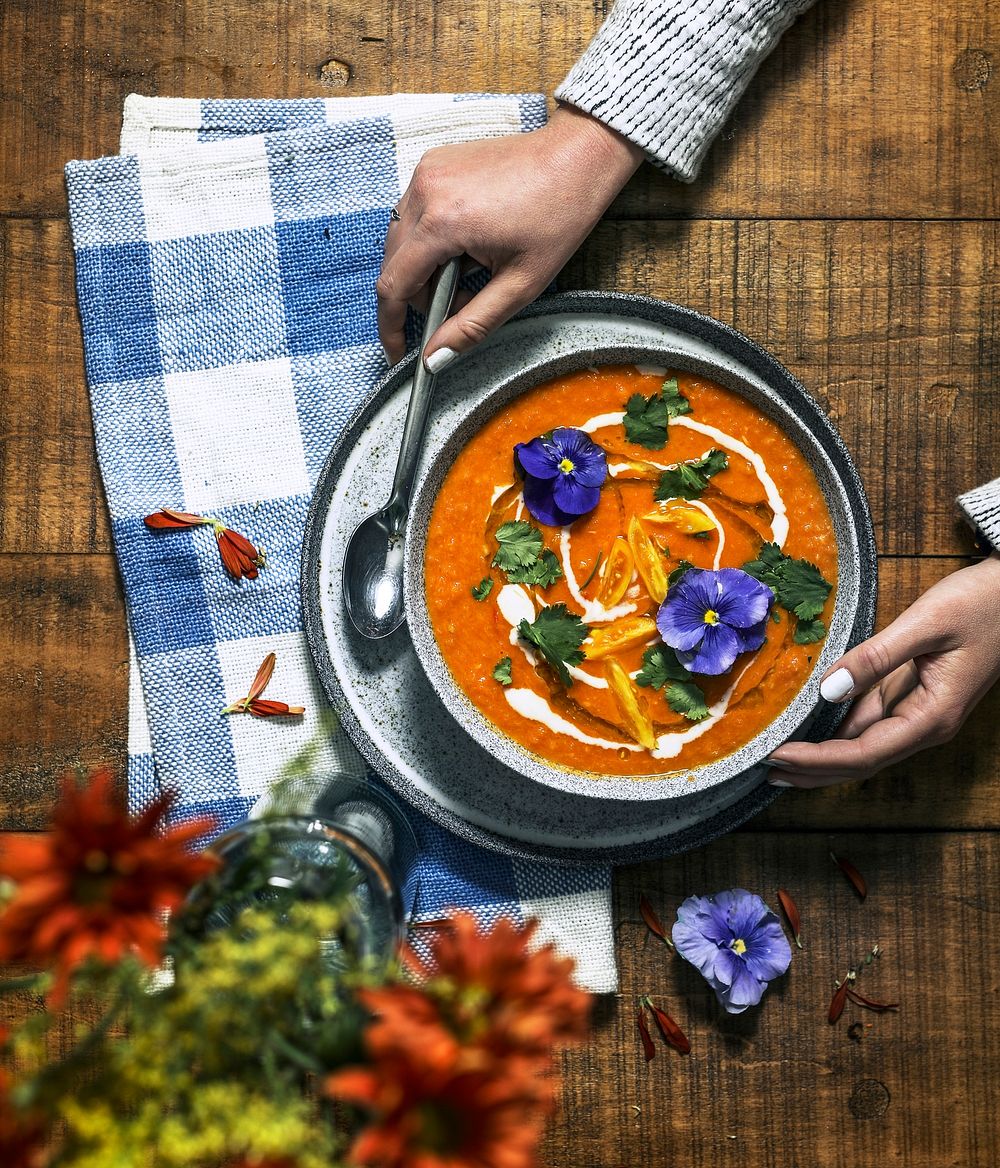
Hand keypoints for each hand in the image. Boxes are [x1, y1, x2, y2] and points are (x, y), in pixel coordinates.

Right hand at [377, 104, 642, 367]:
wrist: (577, 158)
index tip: (397, 350)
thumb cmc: (558, 214)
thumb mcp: (520, 285)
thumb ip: (472, 325)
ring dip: (423, 269)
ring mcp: (426, 172)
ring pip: (400, 240)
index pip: (393, 286)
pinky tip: (463, 248)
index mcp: (443, 222)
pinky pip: (413, 214)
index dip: (391, 326)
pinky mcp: (434, 164)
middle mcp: (425, 191)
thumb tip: (435, 358)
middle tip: (452, 309)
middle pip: (393, 264)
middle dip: (416, 297)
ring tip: (465, 277)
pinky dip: (428, 241)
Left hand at [766, 553, 999, 787]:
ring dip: (822, 753)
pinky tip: (809, 727)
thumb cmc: (980, 604)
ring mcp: (919, 711)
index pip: (863, 753)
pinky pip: (869, 719)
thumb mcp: (924, 625)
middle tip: (765, 768)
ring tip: (777, 755)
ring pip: (863, 743)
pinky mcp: (913, 694)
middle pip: (861, 760)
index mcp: (932, 717)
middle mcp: (925, 724)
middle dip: (814, 769)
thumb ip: (875, 658)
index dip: (817, 759)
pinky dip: (837, 728)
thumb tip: (827, 690)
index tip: (777, 756)